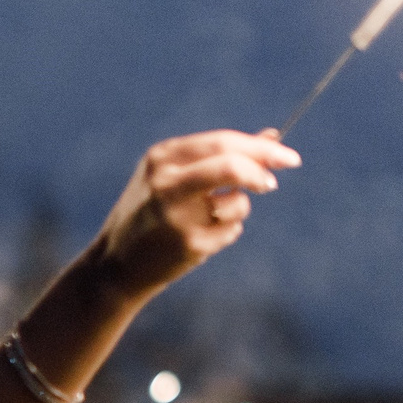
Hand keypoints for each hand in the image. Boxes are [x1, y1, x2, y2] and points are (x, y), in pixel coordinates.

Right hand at [86, 130, 297, 293]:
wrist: (115, 265)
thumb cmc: (150, 214)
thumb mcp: (173, 176)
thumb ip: (218, 156)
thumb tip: (273, 137)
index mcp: (161, 158)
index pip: (222, 143)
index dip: (260, 148)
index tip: (288, 156)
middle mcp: (165, 183)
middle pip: (230, 166)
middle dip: (261, 172)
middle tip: (272, 183)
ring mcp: (177, 215)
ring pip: (237, 201)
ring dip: (238, 208)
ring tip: (210, 219)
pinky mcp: (189, 244)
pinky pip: (232, 230)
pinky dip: (226, 232)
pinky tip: (198, 239)